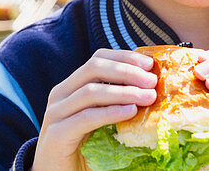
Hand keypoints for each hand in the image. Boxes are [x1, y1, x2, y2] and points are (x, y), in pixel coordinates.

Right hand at [32, 49, 157, 170]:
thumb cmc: (82, 151)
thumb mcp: (99, 122)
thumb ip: (115, 106)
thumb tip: (152, 94)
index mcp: (71, 87)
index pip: (97, 59)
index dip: (124, 57)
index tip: (150, 64)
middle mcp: (61, 94)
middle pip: (94, 68)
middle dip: (126, 71)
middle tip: (152, 80)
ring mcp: (56, 113)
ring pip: (90, 91)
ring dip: (123, 91)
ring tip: (148, 96)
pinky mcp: (57, 134)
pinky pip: (85, 118)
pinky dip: (110, 112)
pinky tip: (130, 112)